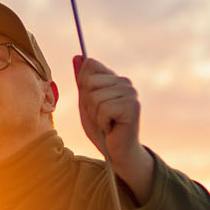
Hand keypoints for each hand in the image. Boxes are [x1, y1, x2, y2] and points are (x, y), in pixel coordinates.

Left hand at [73, 55, 154, 197]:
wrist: (117, 153)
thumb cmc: (102, 129)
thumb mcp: (86, 103)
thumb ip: (82, 81)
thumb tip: (78, 56)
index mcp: (114, 79)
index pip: (90, 65)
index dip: (84, 87)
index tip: (93, 104)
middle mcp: (125, 83)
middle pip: (89, 81)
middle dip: (88, 104)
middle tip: (101, 117)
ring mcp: (130, 94)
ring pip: (95, 96)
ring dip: (95, 115)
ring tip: (106, 123)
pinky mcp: (131, 107)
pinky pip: (103, 108)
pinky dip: (102, 122)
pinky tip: (112, 128)